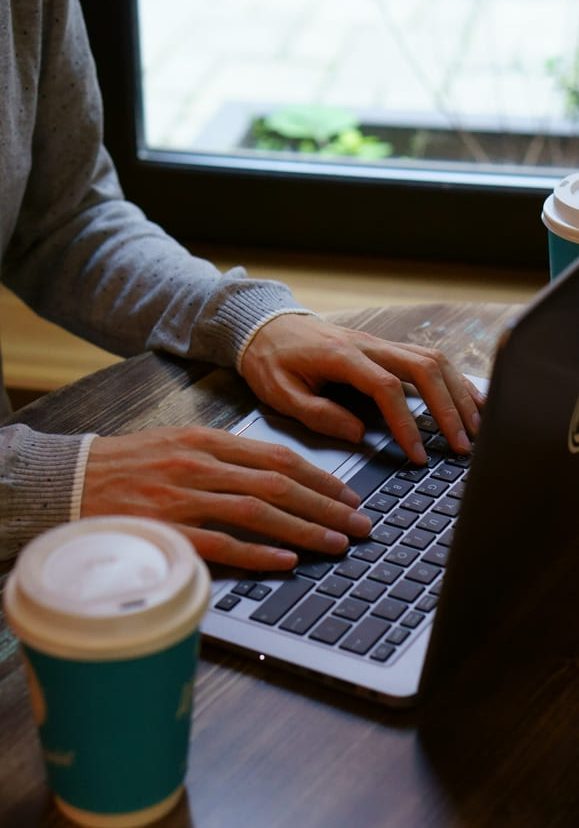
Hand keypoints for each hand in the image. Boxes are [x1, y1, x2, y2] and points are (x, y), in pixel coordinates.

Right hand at [81, 426, 370, 569]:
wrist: (71, 481)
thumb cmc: (128, 465)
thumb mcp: (178, 445)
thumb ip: (224, 458)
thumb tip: (273, 478)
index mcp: (207, 441)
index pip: (278, 459)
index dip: (321, 478)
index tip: (349, 495)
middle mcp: (201, 465)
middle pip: (279, 485)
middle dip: (328, 506)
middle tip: (361, 524)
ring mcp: (184, 497)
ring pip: (259, 512)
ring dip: (305, 530)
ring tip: (338, 544)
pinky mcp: (167, 530)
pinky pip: (221, 543)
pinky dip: (258, 552)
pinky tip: (286, 561)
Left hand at [240, 314, 484, 462]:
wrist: (267, 325)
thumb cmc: (271, 360)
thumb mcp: (280, 392)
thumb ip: (318, 413)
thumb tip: (360, 434)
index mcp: (342, 356)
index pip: (386, 388)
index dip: (407, 423)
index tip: (417, 454)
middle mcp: (369, 344)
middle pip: (424, 368)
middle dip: (448, 408)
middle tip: (461, 446)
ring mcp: (380, 343)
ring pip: (433, 360)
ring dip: (458, 393)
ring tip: (475, 428)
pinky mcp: (385, 348)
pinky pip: (428, 358)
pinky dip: (452, 379)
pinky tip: (469, 400)